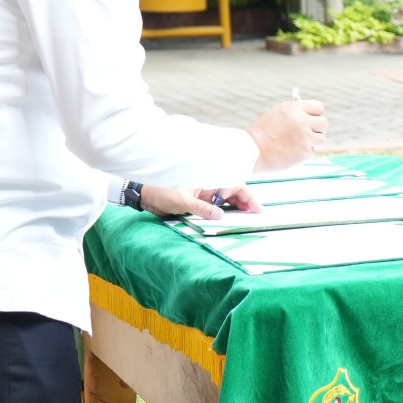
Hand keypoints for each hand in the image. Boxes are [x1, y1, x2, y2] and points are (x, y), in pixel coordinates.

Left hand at [140, 184, 257, 219]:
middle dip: (245, 205)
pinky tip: (229, 223)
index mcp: (208, 179)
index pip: (234, 186)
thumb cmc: (161, 191)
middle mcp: (209, 186)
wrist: (144, 195)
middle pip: (233, 194)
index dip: (248, 197)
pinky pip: (215, 209)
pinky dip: (223, 215)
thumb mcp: (182, 200)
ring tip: (246, 221)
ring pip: (226, 202)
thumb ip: (202, 208)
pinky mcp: (198, 204)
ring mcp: (204, 195)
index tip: (258, 209)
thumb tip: (221, 215)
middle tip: (255, 218)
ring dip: (236, 211)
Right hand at [247, 99, 326, 169]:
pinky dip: (304, 153)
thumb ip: (295, 114)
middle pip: (324, 123)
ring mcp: (305, 136)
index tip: (312, 119)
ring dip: (313, 142)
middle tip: (309, 133)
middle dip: (318, 129)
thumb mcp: (277, 116)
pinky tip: (291, 152)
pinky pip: (312, 151)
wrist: (251, 151)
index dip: (316, 114)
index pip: (318, 107)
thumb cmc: (262, 134)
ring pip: (321, 138)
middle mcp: (301, 120)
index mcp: (293, 108)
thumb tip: (311, 116)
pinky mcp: (305, 151)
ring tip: (297, 144)